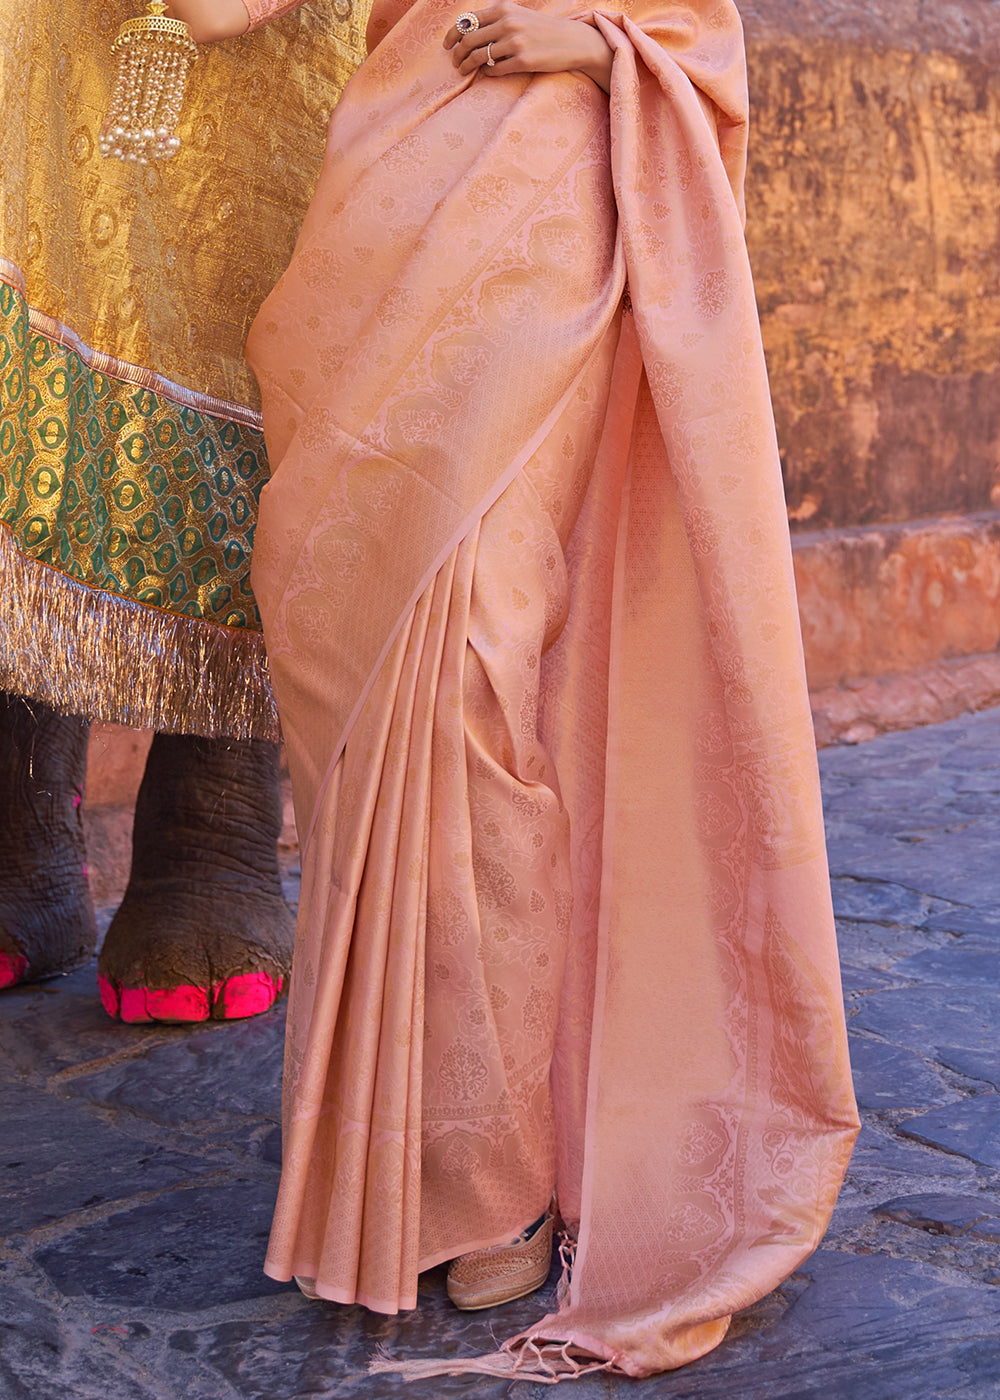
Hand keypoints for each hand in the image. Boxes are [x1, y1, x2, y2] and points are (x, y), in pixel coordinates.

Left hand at [443, 3, 612, 92]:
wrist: (572, 41)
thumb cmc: (542, 30)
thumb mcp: (519, 15)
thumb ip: (496, 19)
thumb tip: (468, 31)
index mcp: (504, 9)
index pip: (468, 21)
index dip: (452, 35)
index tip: (447, 46)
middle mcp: (508, 23)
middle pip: (469, 40)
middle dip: (458, 54)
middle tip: (455, 63)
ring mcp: (515, 43)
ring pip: (479, 56)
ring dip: (468, 66)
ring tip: (465, 71)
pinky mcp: (524, 61)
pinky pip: (495, 70)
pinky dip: (488, 73)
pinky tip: (488, 73)